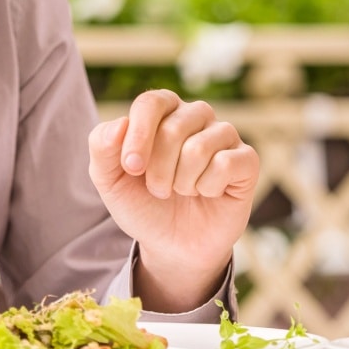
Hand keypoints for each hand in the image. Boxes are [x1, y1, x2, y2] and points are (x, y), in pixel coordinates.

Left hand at [88, 90, 258, 310]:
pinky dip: (208, 187)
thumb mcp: (110, 181)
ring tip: (182, 191)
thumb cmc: (143, 204)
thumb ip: (102, 148)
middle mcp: (195, 115)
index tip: (132, 169)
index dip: (139, 135)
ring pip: (199, 148)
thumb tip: (120, 124)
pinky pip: (225, 164)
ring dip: (182, 182)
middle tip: (158, 190)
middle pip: (173, 128)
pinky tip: (208, 193)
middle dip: (158, 170)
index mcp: (163, 112)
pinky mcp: (246, 159)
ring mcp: (224, 135)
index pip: (151, 103)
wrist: (173, 245)